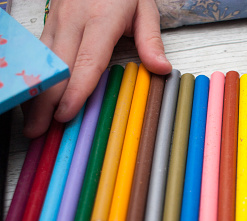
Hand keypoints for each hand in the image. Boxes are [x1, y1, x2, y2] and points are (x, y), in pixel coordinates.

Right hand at [23, 0, 171, 137]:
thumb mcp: (145, 8)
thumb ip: (151, 41)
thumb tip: (161, 69)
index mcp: (101, 19)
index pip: (87, 61)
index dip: (76, 90)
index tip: (67, 114)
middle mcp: (73, 20)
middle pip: (57, 67)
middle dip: (46, 102)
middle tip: (39, 130)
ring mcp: (57, 21)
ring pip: (42, 63)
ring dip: (35, 93)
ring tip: (32, 122)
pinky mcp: (49, 23)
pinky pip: (39, 55)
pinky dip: (35, 79)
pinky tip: (34, 98)